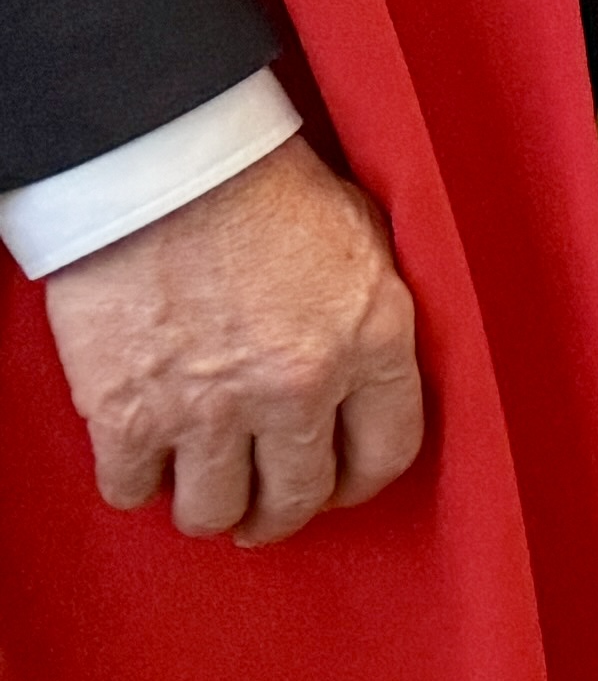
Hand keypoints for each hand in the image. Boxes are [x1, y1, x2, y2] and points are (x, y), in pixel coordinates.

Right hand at [41, 137, 422, 543]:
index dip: (359, 483)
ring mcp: (210, 408)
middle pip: (297, 498)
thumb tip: (375, 373)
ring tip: (203, 486)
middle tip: (263, 512)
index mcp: (371, 339)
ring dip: (209, 506)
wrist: (165, 166)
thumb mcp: (364, 239)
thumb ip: (372, 316)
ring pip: (213, 511)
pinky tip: (144, 458)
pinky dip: (136, 482)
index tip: (337, 488)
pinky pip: (133, 490)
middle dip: (281, 514)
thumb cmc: (265, 186)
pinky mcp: (128, 414)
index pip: (387, 452)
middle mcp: (298, 387)